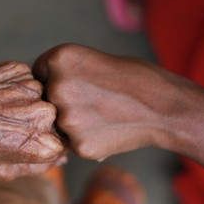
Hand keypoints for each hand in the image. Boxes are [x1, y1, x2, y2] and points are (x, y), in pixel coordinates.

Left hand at [0, 62, 64, 178]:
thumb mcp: (4, 170)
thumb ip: (38, 166)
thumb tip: (61, 158)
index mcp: (43, 143)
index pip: (62, 143)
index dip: (46, 143)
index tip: (28, 141)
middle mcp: (44, 114)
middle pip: (54, 118)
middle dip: (38, 123)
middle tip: (10, 125)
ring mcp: (31, 88)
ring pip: (41, 96)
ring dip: (26, 102)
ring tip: (0, 109)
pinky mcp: (18, 69)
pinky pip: (27, 78)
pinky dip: (15, 86)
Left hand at [33, 44, 199, 159]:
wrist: (165, 107)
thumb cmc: (134, 79)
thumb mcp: (91, 60)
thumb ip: (62, 73)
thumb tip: (41, 93)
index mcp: (59, 59)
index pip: (38, 75)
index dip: (54, 81)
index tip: (74, 85)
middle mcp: (57, 87)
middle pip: (45, 101)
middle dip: (62, 104)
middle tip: (92, 102)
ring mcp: (67, 118)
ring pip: (57, 125)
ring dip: (73, 124)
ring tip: (102, 116)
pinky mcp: (79, 144)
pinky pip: (71, 143)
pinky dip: (85, 140)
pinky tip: (106, 130)